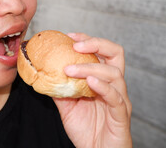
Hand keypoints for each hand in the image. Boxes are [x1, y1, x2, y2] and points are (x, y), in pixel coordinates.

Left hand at [53, 33, 131, 147]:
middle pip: (116, 54)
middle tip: (76, 44)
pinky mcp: (121, 115)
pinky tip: (89, 82)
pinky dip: (103, 87)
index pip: (102, 52)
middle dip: (96, 43)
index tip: (69, 36)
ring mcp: (120, 100)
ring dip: (90, 67)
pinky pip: (116, 98)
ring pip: (114, 74)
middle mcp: (114, 86)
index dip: (88, 40)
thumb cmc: (85, 129)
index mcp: (102, 80)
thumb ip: (59, 88)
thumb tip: (43, 73)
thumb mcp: (67, 105)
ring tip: (70, 68)